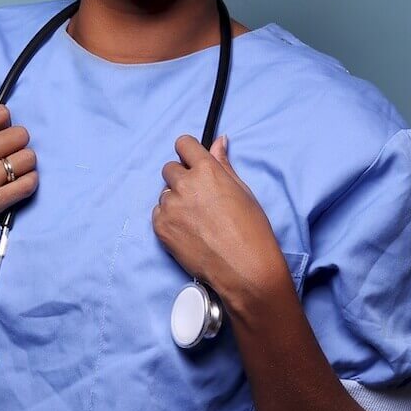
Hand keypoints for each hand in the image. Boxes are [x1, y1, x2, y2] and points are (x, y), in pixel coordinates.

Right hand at [0, 104, 37, 255]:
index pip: (1, 113)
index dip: (3, 123)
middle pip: (20, 135)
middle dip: (17, 142)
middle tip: (7, 153)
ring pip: (28, 159)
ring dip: (24, 163)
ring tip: (13, 171)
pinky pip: (28, 185)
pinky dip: (28, 182)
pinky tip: (18, 185)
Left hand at [151, 134, 287, 301]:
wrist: (244, 268)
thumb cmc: (251, 230)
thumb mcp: (242, 190)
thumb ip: (223, 164)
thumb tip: (218, 141)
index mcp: (206, 170)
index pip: (183, 144)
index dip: (189, 153)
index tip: (192, 162)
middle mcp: (184, 184)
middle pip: (170, 169)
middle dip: (182, 178)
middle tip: (199, 198)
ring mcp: (170, 206)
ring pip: (165, 193)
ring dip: (176, 201)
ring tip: (197, 220)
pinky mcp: (160, 227)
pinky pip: (159, 214)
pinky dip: (169, 219)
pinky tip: (189, 232)